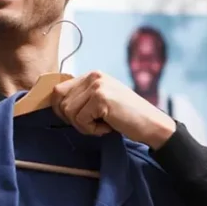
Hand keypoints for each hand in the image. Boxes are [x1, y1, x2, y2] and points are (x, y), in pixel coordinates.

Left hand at [50, 71, 177, 148]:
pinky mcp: (100, 98)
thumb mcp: (101, 101)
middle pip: (59, 100)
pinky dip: (92, 130)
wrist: (151, 124)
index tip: (75, 120)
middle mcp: (93, 76)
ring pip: (68, 112)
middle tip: (91, 124)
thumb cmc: (126, 117)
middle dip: (70, 118)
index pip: (58, 89)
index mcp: (91, 75)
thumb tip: (55, 106)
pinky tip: (109, 126)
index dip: (61, 108)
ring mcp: (97, 85)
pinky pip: (80, 120)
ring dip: (83, 126)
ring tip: (103, 125)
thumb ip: (82, 98)